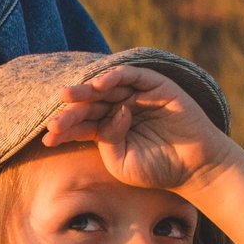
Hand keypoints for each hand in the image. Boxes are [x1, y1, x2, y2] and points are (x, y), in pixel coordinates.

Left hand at [41, 65, 234, 192]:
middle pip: (91, 103)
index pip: (82, 124)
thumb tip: (110, 113)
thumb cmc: (157, 169)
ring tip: (69, 96)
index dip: (66, 129)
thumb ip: (107, 140)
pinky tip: (100, 85)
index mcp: (108, 128)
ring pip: (107, 87)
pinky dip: (115, 76)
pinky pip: (133, 75)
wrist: (194, 168)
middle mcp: (120, 108)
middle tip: (54, 116)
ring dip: (87, 90)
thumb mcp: (121, 162)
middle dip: (71, 109)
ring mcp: (138, 95)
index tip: (49, 138)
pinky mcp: (156, 85)